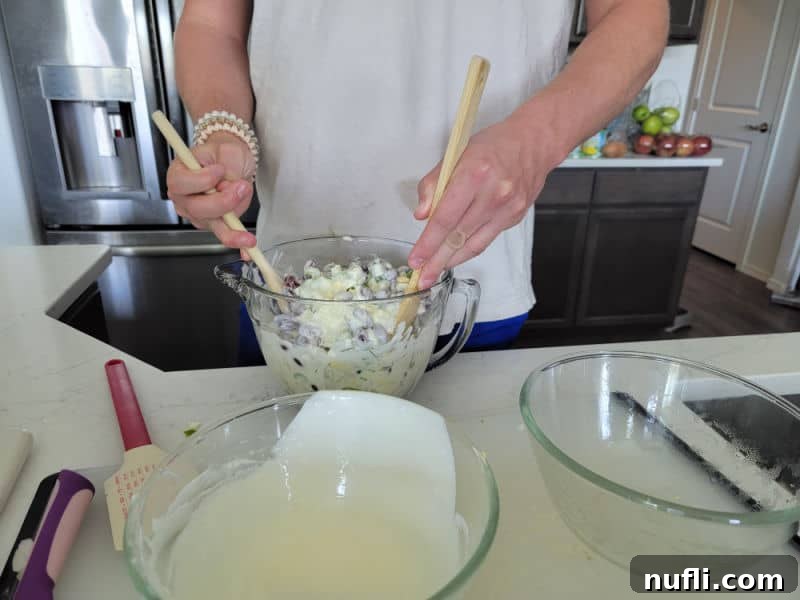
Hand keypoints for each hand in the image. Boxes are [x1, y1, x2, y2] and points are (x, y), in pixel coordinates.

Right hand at [166, 131, 257, 251]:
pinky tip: (247, 247)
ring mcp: (198, 213)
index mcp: (179, 174)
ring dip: (234, 220)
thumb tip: (229, 187)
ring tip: (246, 199)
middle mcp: (184, 197)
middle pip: (196, 208)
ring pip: (213, 223)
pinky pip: (225, 233)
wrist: (231, 161)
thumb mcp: (227, 151)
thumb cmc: (223, 153)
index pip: (181, 183)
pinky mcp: (214, 223)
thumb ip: (228, 167)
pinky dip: (237, 240)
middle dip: (222, 201)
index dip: (201, 180)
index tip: (219, 170)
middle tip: (240, 187)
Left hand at [408, 116, 550, 288]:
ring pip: (474, 243)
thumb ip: (434, 183)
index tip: (416, 257)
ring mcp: (507, 208)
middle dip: (437, 260)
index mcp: (475, 174)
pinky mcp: (515, 217)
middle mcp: (494, 194)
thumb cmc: (494, 145)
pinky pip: (487, 238)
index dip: (428, 242)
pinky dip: (469, 249)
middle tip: (423, 277)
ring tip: (435, 272)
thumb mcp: (456, 154)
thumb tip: (421, 214)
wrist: (534, 143)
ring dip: (452, 260)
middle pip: (459, 235)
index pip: (445, 217)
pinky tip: (456, 255)